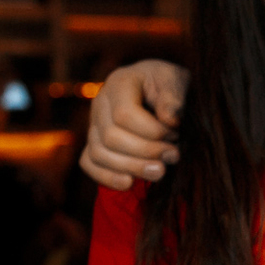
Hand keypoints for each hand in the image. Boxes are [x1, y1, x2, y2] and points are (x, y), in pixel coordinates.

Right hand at [80, 60, 187, 189]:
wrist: (158, 89)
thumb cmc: (168, 84)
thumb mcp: (176, 81)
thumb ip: (174, 98)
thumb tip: (169, 121)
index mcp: (119, 83)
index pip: (124, 114)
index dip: (152, 132)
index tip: (176, 134)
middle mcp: (100, 103)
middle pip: (111, 137)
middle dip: (146, 152)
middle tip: (174, 155)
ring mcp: (93, 124)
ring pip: (99, 153)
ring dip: (132, 168)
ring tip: (160, 171)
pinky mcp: (94, 142)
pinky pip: (88, 163)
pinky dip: (107, 177)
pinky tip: (130, 183)